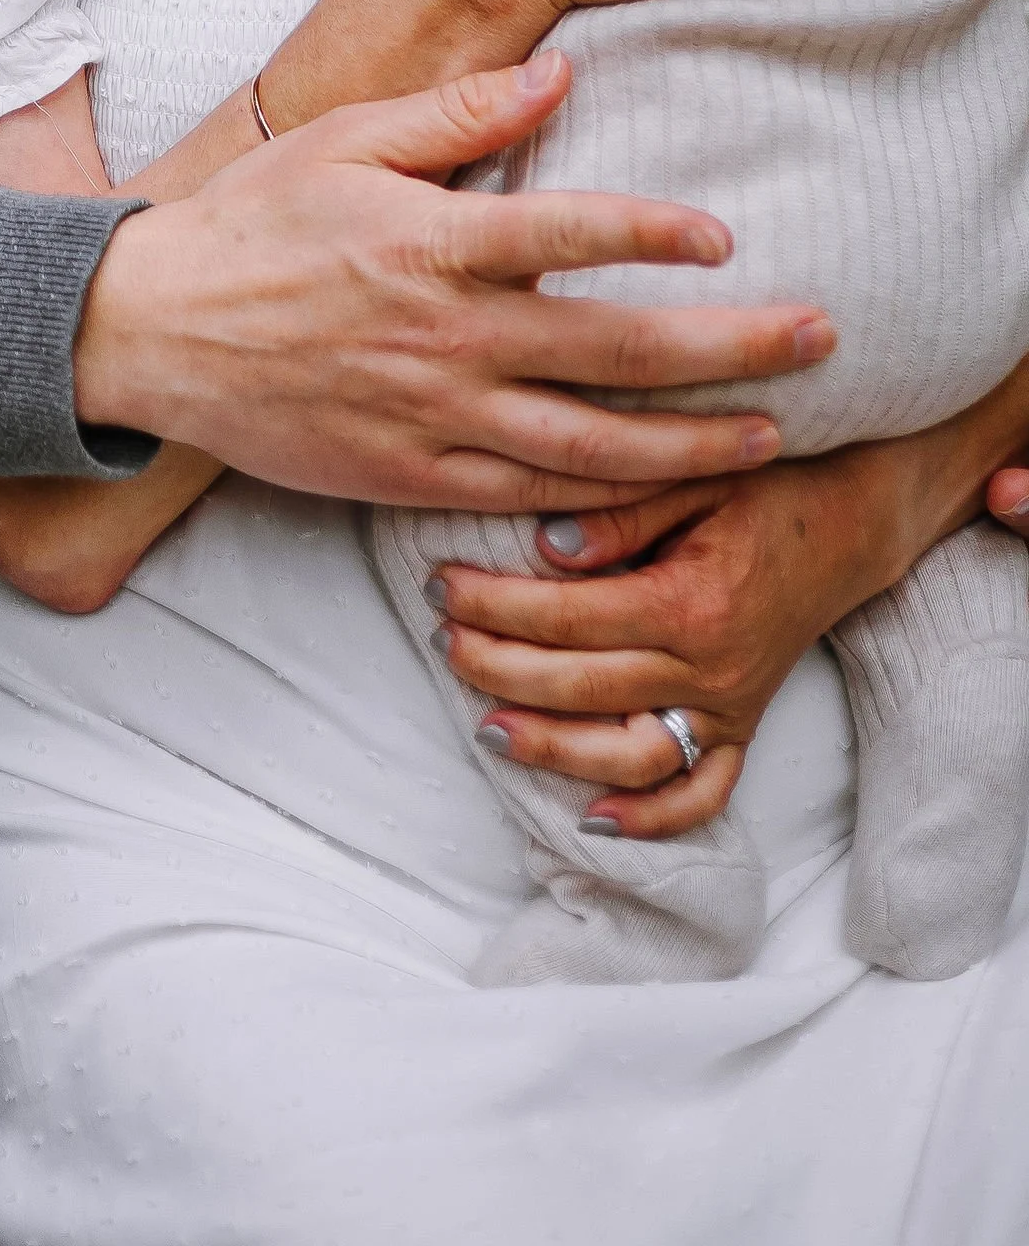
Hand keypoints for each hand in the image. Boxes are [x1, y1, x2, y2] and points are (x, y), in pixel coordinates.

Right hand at [73, 47, 832, 511]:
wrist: (151, 333)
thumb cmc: (253, 220)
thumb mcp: (344, 138)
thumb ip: (457, 113)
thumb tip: (559, 71)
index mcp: (429, 242)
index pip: (568, 235)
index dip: (654, 234)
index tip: (724, 237)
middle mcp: (444, 336)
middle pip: (615, 351)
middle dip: (731, 350)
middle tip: (817, 341)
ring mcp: (432, 417)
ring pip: (593, 447)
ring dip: (694, 444)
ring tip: (771, 439)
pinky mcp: (413, 476)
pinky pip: (526, 495)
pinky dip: (604, 503)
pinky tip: (660, 494)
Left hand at [431, 466, 889, 834]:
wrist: (850, 522)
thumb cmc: (763, 485)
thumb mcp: (692, 472)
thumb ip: (620, 511)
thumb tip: (545, 548)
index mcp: (692, 600)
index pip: (569, 617)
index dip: (495, 605)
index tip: (441, 583)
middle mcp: (713, 668)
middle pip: (584, 688)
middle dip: (499, 668)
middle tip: (442, 641)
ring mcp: (731, 708)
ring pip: (631, 757)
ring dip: (554, 750)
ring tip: (487, 726)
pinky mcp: (744, 729)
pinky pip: (701, 795)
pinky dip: (651, 819)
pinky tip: (592, 820)